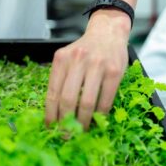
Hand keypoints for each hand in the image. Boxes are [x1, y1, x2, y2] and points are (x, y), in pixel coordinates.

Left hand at [45, 9, 130, 129]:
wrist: (107, 32)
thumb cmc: (84, 50)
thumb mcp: (67, 59)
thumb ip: (61, 79)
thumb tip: (55, 112)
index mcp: (61, 59)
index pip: (52, 93)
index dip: (50, 114)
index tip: (50, 127)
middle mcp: (77, 61)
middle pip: (68, 100)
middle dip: (65, 122)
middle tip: (65, 134)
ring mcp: (97, 65)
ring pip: (87, 102)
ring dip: (83, 121)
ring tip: (80, 131)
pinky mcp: (114, 71)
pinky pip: (105, 99)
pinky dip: (100, 114)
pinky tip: (96, 120)